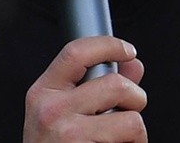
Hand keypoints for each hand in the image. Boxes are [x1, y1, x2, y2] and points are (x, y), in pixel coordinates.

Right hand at [23, 36, 147, 142]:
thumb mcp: (61, 114)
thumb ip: (94, 87)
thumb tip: (131, 66)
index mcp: (42, 93)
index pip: (75, 53)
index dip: (108, 45)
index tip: (126, 50)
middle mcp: (52, 110)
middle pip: (115, 85)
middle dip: (135, 98)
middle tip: (128, 110)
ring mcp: (69, 135)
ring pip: (132, 120)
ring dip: (137, 132)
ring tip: (121, 140)